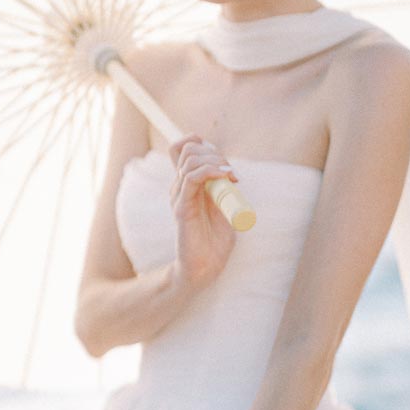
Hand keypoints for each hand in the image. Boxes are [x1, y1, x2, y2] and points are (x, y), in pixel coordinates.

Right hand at [168, 133, 238, 286]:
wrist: (206, 266)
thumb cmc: (215, 239)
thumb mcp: (223, 206)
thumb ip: (222, 188)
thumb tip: (228, 170)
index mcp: (188, 185)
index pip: (181, 149)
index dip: (199, 144)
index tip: (221, 160)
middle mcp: (179, 187)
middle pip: (187, 150)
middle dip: (214, 152)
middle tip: (231, 172)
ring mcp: (179, 196)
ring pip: (190, 160)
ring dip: (215, 161)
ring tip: (231, 176)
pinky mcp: (181, 207)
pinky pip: (191, 178)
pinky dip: (210, 171)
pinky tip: (225, 177)